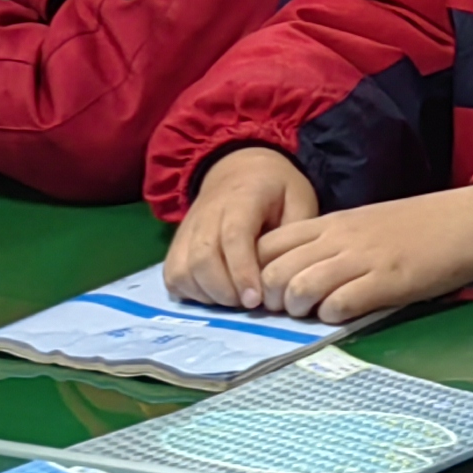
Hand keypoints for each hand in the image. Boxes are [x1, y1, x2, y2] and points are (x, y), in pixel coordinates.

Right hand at [166, 148, 321, 306]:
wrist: (238, 167)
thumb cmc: (275, 188)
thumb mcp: (299, 198)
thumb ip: (296, 233)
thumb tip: (286, 273)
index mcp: (242, 199)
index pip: (234, 237)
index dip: (242, 272)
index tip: (255, 300)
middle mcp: (207, 214)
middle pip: (202, 258)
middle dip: (224, 291)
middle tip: (248, 304)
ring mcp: (188, 229)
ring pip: (182, 270)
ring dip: (206, 294)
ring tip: (233, 300)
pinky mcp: (177, 243)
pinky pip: (172, 274)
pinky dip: (189, 292)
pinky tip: (214, 295)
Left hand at [256, 186, 472, 323]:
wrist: (469, 220)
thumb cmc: (419, 225)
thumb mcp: (364, 224)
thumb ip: (331, 244)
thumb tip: (296, 273)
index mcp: (332, 223)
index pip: (268, 245)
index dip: (256, 272)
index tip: (267, 290)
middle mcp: (339, 239)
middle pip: (275, 271)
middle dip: (271, 299)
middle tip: (285, 310)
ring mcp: (362, 260)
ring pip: (300, 287)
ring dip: (297, 309)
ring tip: (311, 313)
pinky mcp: (387, 282)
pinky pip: (339, 304)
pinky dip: (331, 316)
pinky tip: (342, 315)